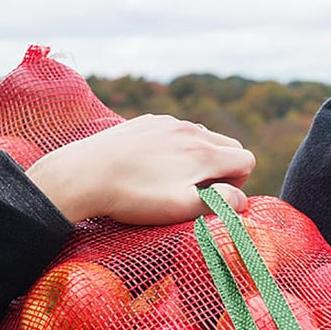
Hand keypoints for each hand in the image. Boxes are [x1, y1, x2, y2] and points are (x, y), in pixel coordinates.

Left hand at [25, 115, 255, 223]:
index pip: (247, 159)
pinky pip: (175, 131)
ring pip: (202, 136)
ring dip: (199, 157)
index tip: (214, 198)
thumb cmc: (134, 197)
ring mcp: (168, 122)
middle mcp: (191, 130)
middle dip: (223, 169)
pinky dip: (175, 147)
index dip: (239, 184)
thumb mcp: (180, 208)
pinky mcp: (147, 121)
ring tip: (172, 180)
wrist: (84, 174)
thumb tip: (242, 199)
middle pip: (229, 145)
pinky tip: (151, 166)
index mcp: (204, 152)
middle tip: (197, 191)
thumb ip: (219, 204)